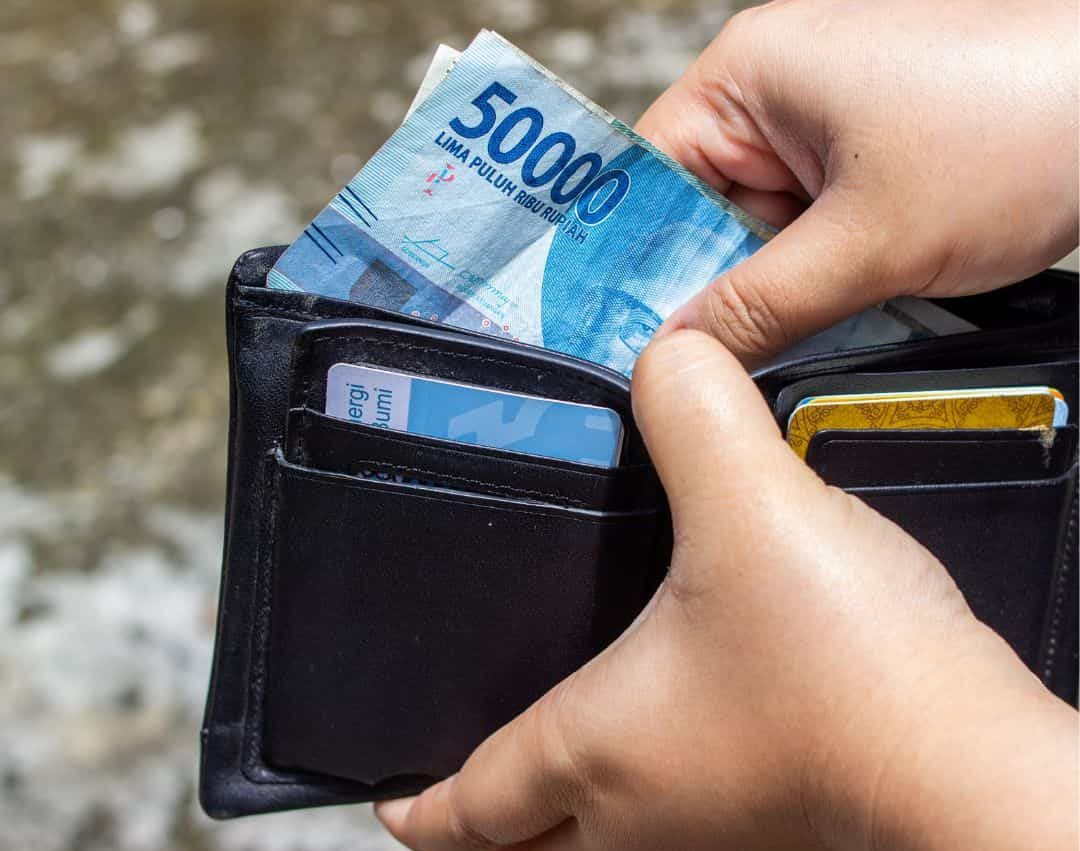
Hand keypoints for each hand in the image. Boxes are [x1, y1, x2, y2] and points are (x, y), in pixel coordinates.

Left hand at [376, 330, 1077, 850]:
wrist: (973, 758)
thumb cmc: (845, 666)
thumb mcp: (748, 503)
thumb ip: (694, 410)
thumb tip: (672, 351)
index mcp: (595, 753)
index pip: (469, 811)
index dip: (418, 806)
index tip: (384, 798)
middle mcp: (642, 813)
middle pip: (531, 841)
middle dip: (487, 816)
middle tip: (460, 773)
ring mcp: (713, 825)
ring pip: (606, 836)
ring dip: (568, 800)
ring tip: (554, 740)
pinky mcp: (777, 812)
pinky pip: (680, 811)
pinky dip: (649, 780)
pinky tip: (678, 717)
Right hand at [636, 0, 1078, 364]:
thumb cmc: (1023, 126)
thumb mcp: (870, 242)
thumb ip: (760, 306)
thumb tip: (678, 354)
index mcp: (748, 74)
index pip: (641, 178)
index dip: (624, 263)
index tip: (615, 337)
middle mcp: (772, 89)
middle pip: (694, 210)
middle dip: (706, 285)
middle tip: (700, 364)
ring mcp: (820, 122)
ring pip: (751, 229)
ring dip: (764, 287)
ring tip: (783, 334)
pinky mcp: (861, 155)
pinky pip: (801, 228)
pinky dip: (807, 276)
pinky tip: (824, 311)